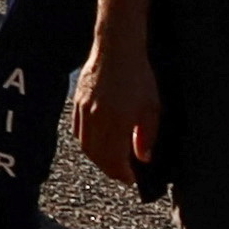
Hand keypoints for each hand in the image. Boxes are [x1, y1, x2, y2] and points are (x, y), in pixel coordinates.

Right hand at [74, 39, 155, 184]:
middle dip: (110, 169)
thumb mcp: (152, 107)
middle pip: (98, 156)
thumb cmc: (138, 75)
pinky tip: (98, 144)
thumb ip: (147, 135)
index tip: (131, 179)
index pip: (115, 159)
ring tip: (111, 161)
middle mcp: (97, 118)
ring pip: (86, 146)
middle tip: (122, 174)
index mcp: (117, 121)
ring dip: (98, 159)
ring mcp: (84, 111)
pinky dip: (87, 143)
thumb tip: (143, 157)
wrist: (116, 49)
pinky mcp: (76, 103)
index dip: (123, 173)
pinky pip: (78, 132)